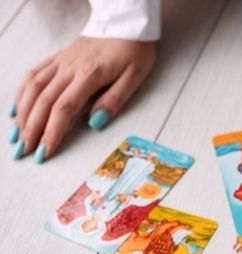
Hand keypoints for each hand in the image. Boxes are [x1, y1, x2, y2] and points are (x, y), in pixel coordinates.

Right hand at [11, 37, 155, 162]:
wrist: (125, 21)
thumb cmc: (134, 51)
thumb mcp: (134, 77)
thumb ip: (114, 100)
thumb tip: (95, 123)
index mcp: (90, 75)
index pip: (64, 108)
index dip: (52, 132)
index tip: (45, 152)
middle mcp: (69, 68)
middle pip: (43, 101)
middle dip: (31, 129)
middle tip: (23, 152)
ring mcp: (61, 61)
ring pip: (33, 88)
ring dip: (22, 114)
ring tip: (16, 136)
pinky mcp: (58, 57)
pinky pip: (34, 74)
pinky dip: (21, 92)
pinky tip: (16, 109)